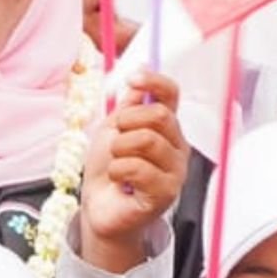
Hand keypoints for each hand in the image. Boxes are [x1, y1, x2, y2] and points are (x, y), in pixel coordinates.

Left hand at [78, 72, 188, 274]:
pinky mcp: (166, 193)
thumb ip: (129, 103)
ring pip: (148, 140)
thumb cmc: (107, 169)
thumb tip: (141, 69)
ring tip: (115, 163)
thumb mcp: (112, 129)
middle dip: (127, 121)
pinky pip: (138, 168)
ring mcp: (175, 171)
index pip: (172, 94)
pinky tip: (118, 180)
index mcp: (167, 128)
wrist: (98, 208)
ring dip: (119, 148)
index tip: (132, 80)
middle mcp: (177, 147)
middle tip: (115, 140)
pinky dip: (117, 170)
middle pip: (160, 115)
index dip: (154, 81)